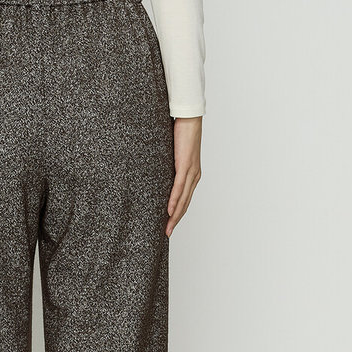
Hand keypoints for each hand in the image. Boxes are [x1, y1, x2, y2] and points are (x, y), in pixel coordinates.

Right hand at [166, 116, 202, 236]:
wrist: (189, 117)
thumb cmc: (181, 132)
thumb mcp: (173, 154)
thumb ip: (168, 166)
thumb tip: (157, 173)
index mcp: (192, 175)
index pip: (185, 199)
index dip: (178, 214)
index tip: (169, 225)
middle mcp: (194, 176)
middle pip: (185, 204)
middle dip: (176, 220)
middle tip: (167, 234)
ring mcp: (191, 172)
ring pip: (183, 199)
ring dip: (175, 216)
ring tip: (167, 228)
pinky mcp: (186, 166)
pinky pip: (179, 187)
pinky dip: (174, 200)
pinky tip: (169, 211)